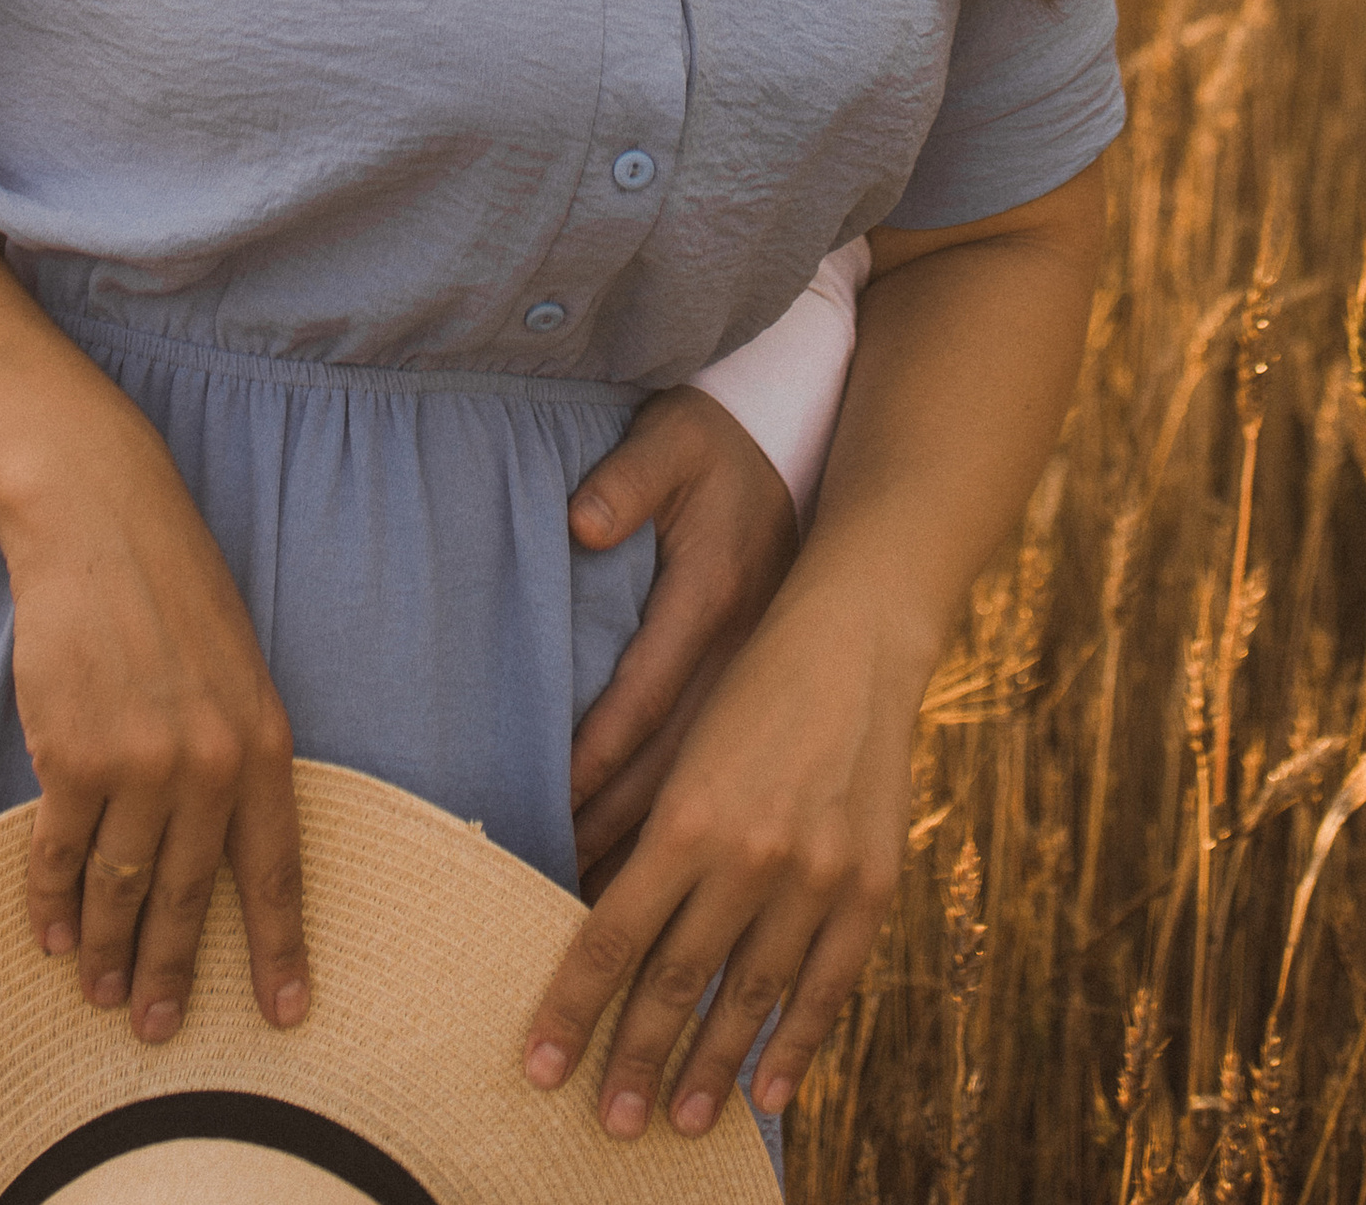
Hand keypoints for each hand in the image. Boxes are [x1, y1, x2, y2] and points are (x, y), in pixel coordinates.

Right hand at [1, 417, 309, 1052]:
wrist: (97, 524)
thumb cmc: (172, 591)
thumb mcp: (235, 669)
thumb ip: (235, 755)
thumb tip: (225, 850)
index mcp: (264, 742)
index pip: (277, 869)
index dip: (280, 948)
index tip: (286, 1015)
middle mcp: (207, 764)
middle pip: (189, 896)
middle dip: (171, 971)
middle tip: (156, 1028)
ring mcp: (136, 764)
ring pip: (120, 887)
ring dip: (105, 948)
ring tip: (97, 992)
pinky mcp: (70, 756)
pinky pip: (60, 853)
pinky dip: (50, 899)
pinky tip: (48, 932)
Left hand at [526, 582, 919, 1139]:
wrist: (854, 641)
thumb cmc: (749, 686)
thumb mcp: (682, 749)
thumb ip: (648, 837)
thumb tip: (597, 915)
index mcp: (686, 816)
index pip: (612, 936)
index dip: (573, 1007)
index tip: (540, 1066)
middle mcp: (748, 855)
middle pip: (676, 981)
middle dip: (634, 1057)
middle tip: (606, 1123)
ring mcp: (815, 876)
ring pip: (749, 996)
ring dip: (710, 1067)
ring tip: (676, 1120)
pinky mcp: (867, 885)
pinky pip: (829, 985)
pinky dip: (798, 1044)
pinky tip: (768, 1092)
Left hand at [566, 387, 798, 884]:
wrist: (816, 459)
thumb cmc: (721, 448)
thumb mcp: (674, 440)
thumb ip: (629, 478)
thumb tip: (583, 520)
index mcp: (714, 597)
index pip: (643, 695)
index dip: (595, 757)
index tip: (549, 807)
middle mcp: (746, 656)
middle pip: (676, 768)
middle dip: (616, 835)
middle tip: (557, 895)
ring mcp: (777, 694)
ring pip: (712, 794)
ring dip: (662, 859)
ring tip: (606, 925)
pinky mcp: (794, 715)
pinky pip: (751, 799)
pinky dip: (716, 853)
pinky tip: (688, 906)